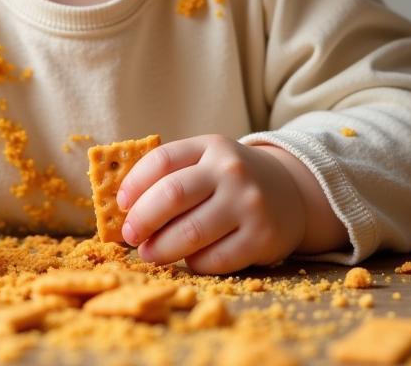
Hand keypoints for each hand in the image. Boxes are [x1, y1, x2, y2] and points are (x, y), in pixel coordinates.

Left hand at [117, 135, 305, 273]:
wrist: (290, 192)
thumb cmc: (230, 179)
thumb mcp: (207, 160)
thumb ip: (172, 173)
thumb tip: (124, 207)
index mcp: (211, 146)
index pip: (162, 160)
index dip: (134, 183)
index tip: (121, 203)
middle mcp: (230, 171)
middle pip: (172, 196)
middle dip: (142, 219)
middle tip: (130, 235)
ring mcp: (248, 204)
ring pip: (191, 232)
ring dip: (161, 248)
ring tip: (149, 253)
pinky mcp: (261, 238)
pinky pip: (215, 259)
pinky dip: (194, 263)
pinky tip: (189, 259)